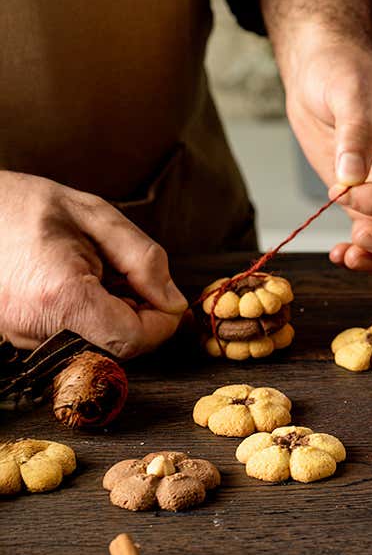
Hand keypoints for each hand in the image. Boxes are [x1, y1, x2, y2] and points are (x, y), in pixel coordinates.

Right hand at [0, 172, 186, 356]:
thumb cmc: (28, 205)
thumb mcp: (98, 217)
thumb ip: (144, 260)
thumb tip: (173, 301)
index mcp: (62, 296)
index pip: (132, 340)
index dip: (162, 324)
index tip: (167, 300)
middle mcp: (35, 327)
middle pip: (115, 348)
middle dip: (139, 319)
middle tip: (129, 279)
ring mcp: (20, 336)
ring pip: (94, 345)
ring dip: (113, 317)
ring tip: (98, 276)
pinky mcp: (15, 336)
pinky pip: (70, 339)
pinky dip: (88, 319)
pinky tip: (78, 286)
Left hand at [262, 0, 371, 273]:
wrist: (320, 72)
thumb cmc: (341, 70)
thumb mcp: (349, 89)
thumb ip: (355, 132)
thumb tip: (351, 177)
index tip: (343, 191)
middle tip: (361, 246)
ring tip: (346, 257)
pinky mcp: (370, 207)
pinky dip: (364, 257)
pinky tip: (339, 254)